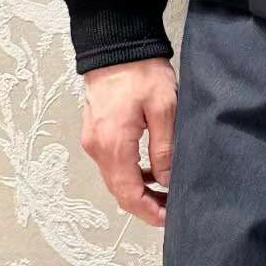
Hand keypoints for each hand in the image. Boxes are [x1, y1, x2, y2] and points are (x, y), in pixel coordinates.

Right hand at [81, 57, 177, 226]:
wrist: (117, 46)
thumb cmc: (141, 72)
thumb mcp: (164, 109)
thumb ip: (164, 149)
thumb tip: (166, 181)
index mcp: (114, 144)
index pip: (128, 193)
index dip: (148, 211)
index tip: (169, 219)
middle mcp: (98, 147)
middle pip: (119, 190)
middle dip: (145, 204)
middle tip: (172, 209)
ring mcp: (94, 140)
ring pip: (115, 178)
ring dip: (139, 189)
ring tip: (167, 192)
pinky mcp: (97, 132)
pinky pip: (113, 163)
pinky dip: (131, 173)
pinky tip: (151, 171)